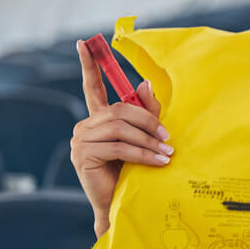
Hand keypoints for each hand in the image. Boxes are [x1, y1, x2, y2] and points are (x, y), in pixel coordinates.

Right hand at [70, 40, 171, 236]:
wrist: (120, 205)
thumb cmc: (134, 171)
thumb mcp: (143, 138)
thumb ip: (145, 112)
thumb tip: (144, 82)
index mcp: (98, 118)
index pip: (92, 87)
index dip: (88, 65)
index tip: (84, 42)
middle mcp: (85, 126)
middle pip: (120, 110)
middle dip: (148, 121)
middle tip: (169, 137)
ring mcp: (80, 140)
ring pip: (120, 128)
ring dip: (148, 140)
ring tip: (167, 153)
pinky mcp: (83, 155)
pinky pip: (119, 147)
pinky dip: (143, 153)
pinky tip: (158, 161)